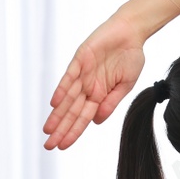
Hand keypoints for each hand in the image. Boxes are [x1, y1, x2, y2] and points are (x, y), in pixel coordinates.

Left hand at [43, 13, 146, 149]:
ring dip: (57, 114)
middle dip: (60, 129)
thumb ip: (110, 103)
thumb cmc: (131, 57)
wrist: (131, 32)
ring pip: (67, 98)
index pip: (83, 118)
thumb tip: (96, 122)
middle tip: (48, 145)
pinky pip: (69, 77)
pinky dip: (62, 89)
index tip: (63, 146)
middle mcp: (88, 87)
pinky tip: (55, 103)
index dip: (73, 132)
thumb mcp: (126, 85)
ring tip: (48, 130)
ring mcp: (83, 74)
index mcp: (99, 95)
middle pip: (71, 111)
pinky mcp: (80, 59)